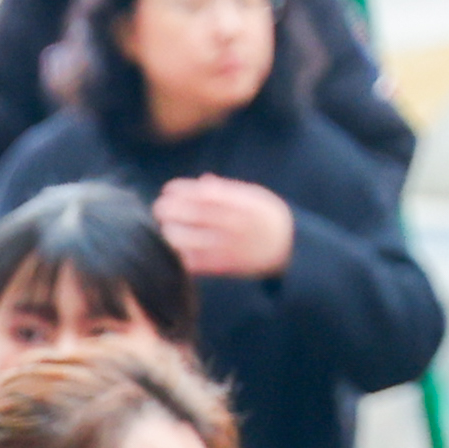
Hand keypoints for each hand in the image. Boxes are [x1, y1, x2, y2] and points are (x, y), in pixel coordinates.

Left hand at [154, 176, 294, 279]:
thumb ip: (227, 189)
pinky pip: (189, 261)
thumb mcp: (254, 196)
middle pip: (188, 214)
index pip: (202, 194)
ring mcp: (225, 246)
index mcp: (240, 203)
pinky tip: (174, 247)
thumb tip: (202, 181)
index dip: (180, 191)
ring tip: (166, 227)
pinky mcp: (220, 266)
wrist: (289, 247)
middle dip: (167, 209)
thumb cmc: (266, 217)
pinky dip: (177, 254)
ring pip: (183, 239)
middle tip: (160, 208)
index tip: (168, 189)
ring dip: (168, 232)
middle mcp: (232, 223)